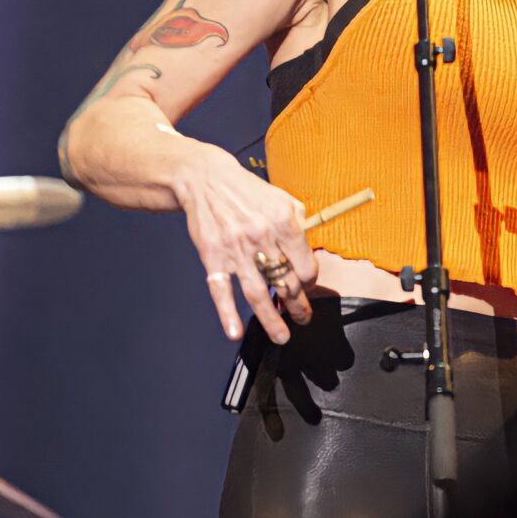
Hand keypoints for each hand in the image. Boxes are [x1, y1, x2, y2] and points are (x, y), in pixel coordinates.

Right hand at [173, 147, 315, 343]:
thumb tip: (310, 253)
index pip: (305, 265)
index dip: (309, 281)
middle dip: (298, 305)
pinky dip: (227, 314)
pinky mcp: (212, 257)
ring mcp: (235, 250)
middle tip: (303, 318)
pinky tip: (234, 332)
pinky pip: (221, 290)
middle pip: (285, 283)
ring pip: (258, 293)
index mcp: (283, 221)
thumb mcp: (281, 198)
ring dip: (271, 320)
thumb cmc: (248, 192)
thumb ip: (300, 223)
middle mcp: (261, 237)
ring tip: (282, 337)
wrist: (206, 180)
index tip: (306, 287)